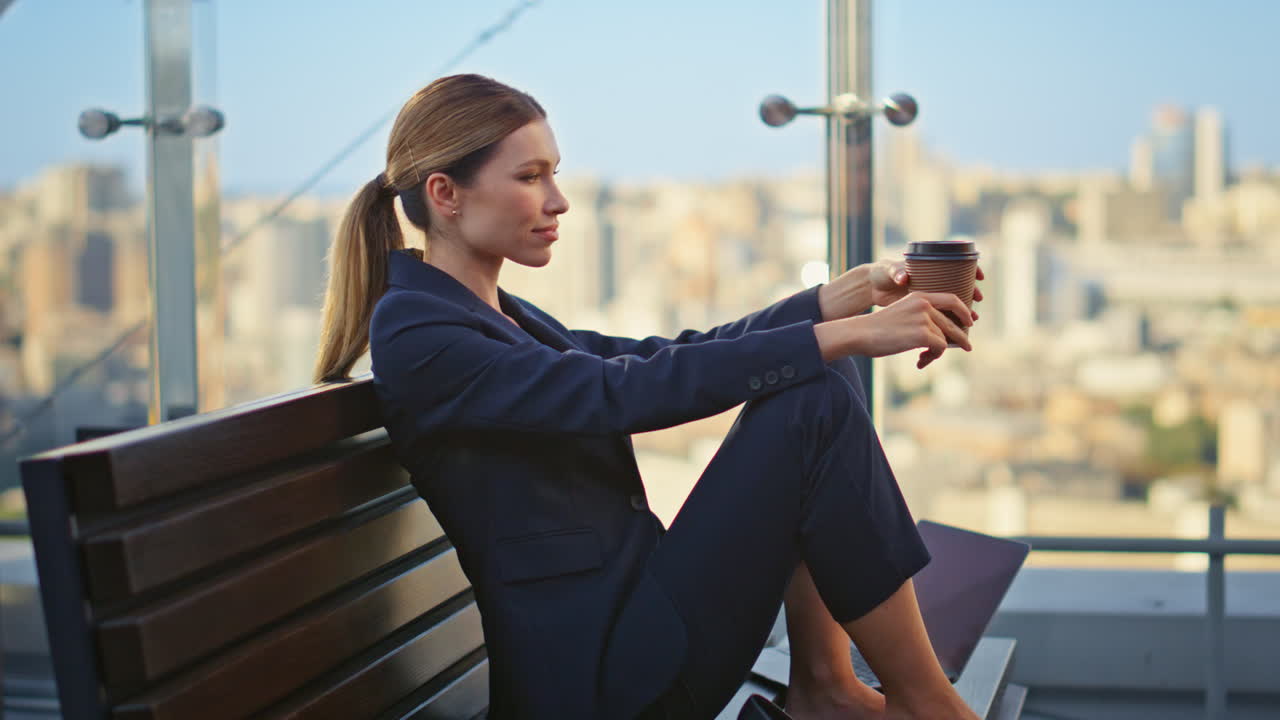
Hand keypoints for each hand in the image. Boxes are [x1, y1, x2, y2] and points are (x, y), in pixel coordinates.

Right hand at [843, 291, 973, 368]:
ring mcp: (924, 318)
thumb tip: (942, 337)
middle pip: (952, 323)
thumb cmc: (877, 329)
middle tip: (968, 347)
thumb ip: (921, 319)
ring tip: (923, 359)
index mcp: (919, 296)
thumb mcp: (902, 315)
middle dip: (961, 337)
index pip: (952, 299)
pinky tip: (919, 362)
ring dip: (936, 352)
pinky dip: (932, 358)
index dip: (964, 311)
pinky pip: (939, 348)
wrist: (860, 333)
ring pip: (945, 339)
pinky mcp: (923, 334)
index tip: (969, 322)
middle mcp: (924, 304)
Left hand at [873, 259, 985, 317]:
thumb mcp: (889, 270)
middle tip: (978, 301)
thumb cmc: (881, 273)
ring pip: (952, 304)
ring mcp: (929, 296)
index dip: (971, 269)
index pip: (957, 266)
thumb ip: (896, 272)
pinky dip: (949, 321)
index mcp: (930, 269)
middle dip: (971, 294)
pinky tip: (956, 330)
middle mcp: (933, 281)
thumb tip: (904, 279)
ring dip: (963, 312)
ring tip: (972, 320)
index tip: (979, 277)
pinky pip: (941, 315)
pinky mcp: (923, 309)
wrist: (871, 287)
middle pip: (959, 287)